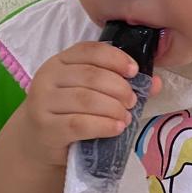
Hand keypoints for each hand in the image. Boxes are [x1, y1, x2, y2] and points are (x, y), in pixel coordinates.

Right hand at [16, 42, 162, 167]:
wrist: (36, 142)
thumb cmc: (68, 112)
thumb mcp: (90, 94)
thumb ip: (120, 85)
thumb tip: (155, 83)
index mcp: (60, 62)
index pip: (89, 50)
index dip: (115, 58)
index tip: (134, 71)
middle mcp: (48, 77)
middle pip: (91, 76)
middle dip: (119, 88)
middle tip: (132, 101)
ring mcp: (43, 102)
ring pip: (86, 99)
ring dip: (113, 108)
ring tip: (126, 117)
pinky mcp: (46, 127)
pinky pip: (79, 123)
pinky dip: (102, 125)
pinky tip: (116, 128)